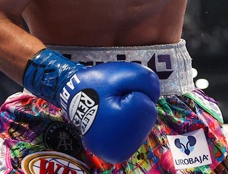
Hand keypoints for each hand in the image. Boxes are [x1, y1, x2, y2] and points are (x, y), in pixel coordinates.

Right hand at [23, 49, 160, 162]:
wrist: (72, 93)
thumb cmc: (97, 83)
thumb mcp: (125, 73)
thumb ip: (147, 80)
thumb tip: (155, 96)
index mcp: (121, 130)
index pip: (147, 105)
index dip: (133, 92)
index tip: (115, 93)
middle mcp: (120, 150)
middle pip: (147, 117)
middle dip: (135, 102)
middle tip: (112, 99)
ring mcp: (117, 153)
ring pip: (143, 123)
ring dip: (132, 112)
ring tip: (111, 107)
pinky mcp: (116, 151)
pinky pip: (135, 130)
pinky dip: (129, 120)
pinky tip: (114, 115)